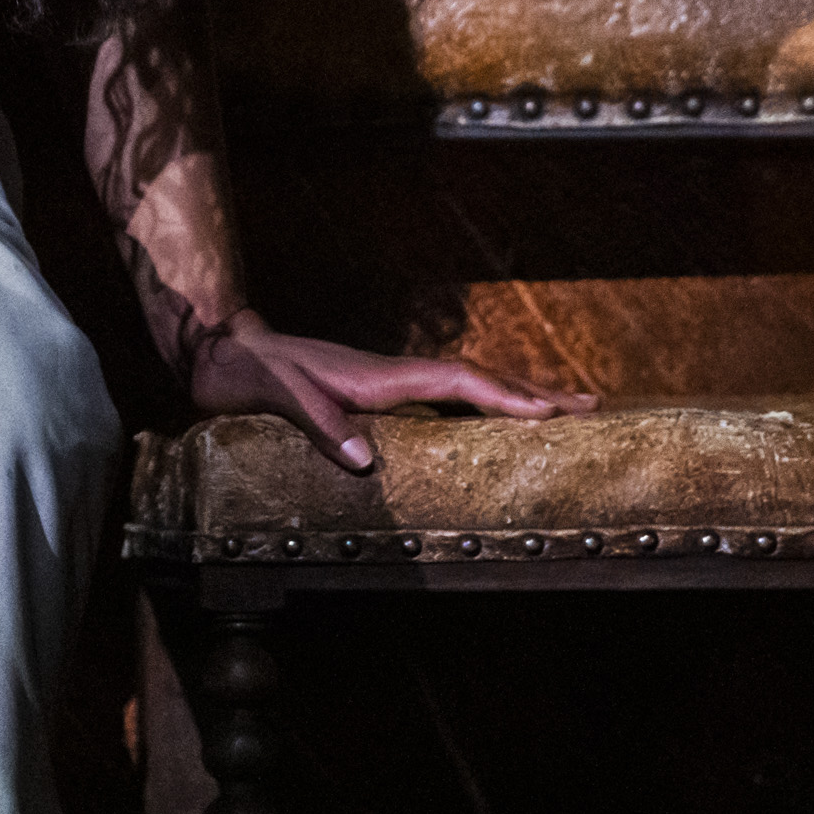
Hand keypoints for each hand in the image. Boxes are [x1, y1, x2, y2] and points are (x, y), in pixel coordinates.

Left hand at [187, 314, 595, 472]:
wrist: (221, 350)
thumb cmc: (248, 374)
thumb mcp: (278, 398)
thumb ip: (320, 427)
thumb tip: (367, 462)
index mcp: (379, 378)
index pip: (457, 383)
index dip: (503, 397)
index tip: (549, 413)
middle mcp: (393, 376)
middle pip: (478, 381)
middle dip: (536, 392)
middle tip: (592, 405)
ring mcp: (387, 383)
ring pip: (466, 388)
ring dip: (516, 396)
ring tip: (564, 408)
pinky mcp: (374, 394)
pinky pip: (443, 400)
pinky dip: (480, 406)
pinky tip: (492, 420)